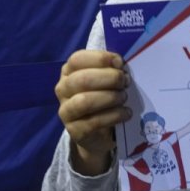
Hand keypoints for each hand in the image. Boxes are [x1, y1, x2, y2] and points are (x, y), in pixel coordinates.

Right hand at [55, 50, 131, 173]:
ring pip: (85, 101)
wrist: (97, 132)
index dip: (100, 58)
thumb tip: (120, 66)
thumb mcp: (105, 79)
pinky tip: (126, 113)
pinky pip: (95, 122)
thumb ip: (110, 69)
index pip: (77, 59)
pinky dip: (115, 115)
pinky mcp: (75, 130)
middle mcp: (63, 89)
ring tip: (123, 97)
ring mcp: (66, 111)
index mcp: (69, 72)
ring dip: (111, 97)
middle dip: (110, 78)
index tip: (120, 63)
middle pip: (82, 79)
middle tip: (125, 82)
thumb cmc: (103, 97)